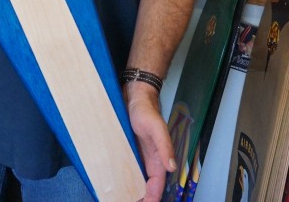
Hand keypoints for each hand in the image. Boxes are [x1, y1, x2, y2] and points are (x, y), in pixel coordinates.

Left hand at [124, 81, 174, 201]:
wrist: (134, 97)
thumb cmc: (146, 110)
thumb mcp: (156, 128)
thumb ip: (165, 146)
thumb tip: (172, 167)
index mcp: (159, 159)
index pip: (157, 186)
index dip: (151, 198)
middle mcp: (150, 161)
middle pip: (147, 188)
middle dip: (141, 198)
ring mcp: (139, 158)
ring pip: (138, 181)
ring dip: (133, 192)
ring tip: (121, 199)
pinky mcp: (129, 153)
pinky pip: (128, 171)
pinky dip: (125, 181)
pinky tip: (116, 186)